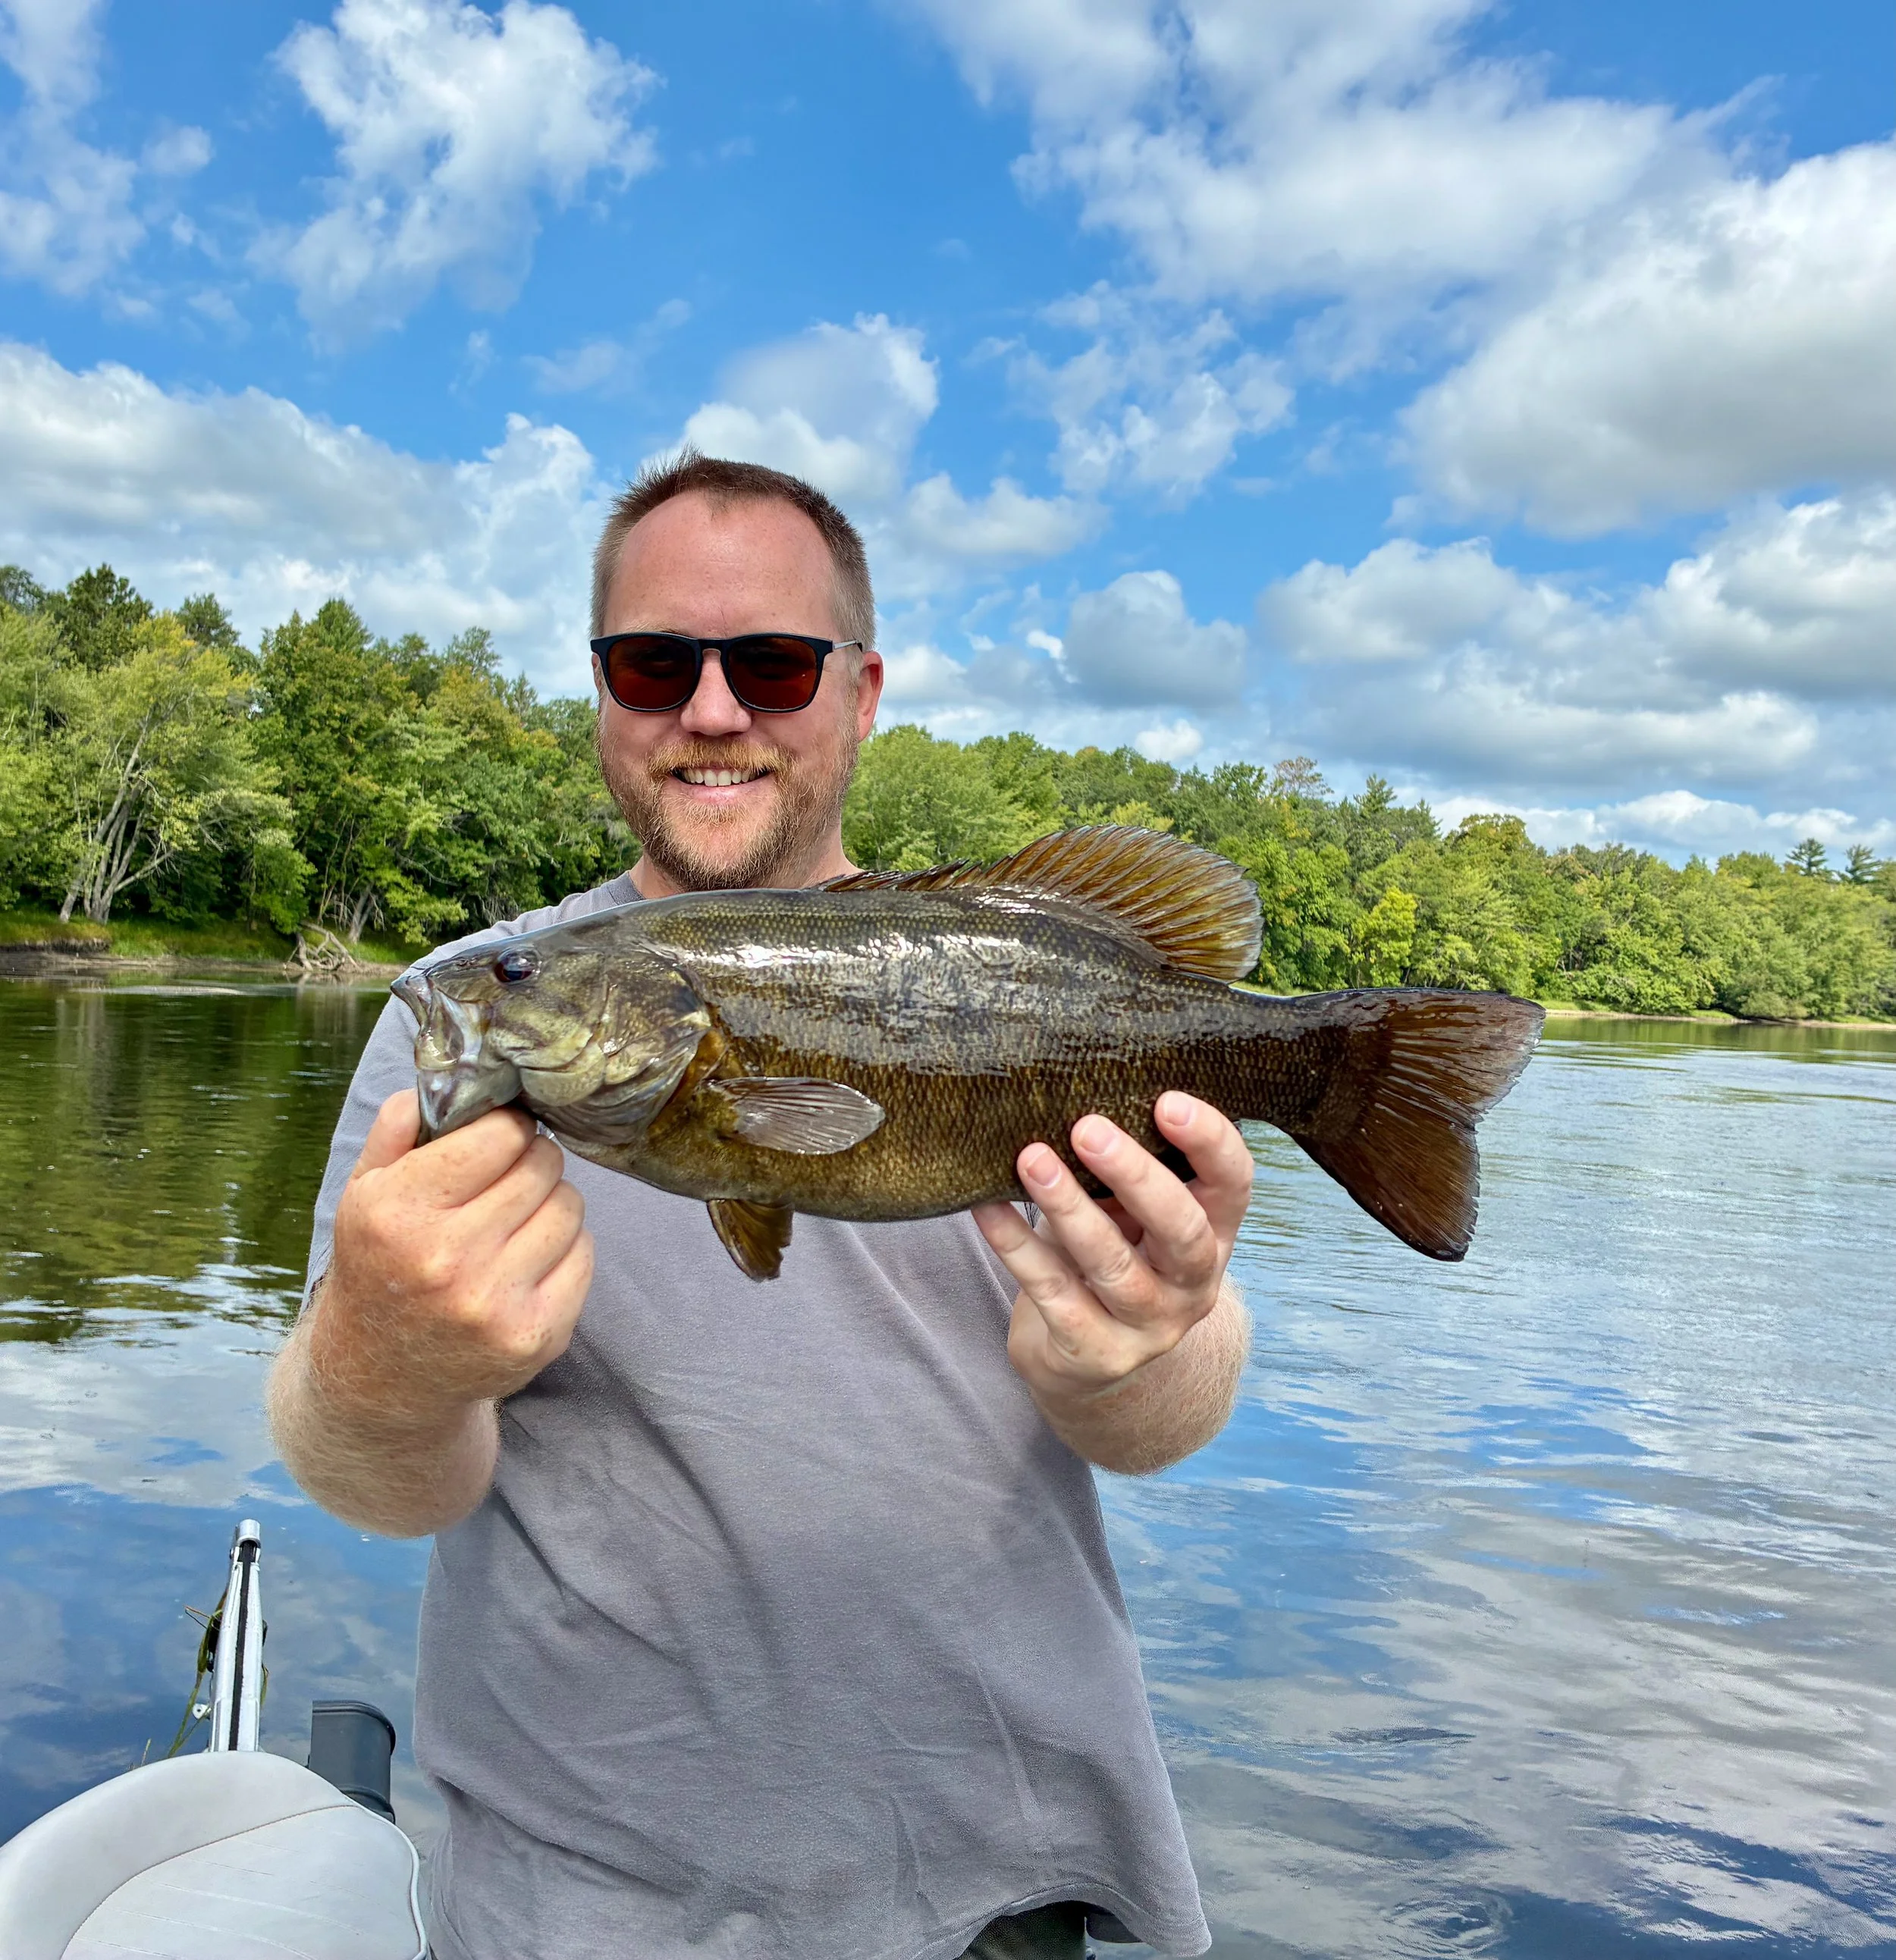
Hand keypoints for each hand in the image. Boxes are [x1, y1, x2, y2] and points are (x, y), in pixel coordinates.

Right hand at [312, 1090, 593, 1419]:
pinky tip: (528, 1260)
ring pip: (570, 1207)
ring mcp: (494, 1304)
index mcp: (399, 1213)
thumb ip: (399, 1127)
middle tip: (509, 1179)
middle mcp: (446, 1260)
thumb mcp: (364, 1192)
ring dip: (551, 1204)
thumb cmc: (380, 1265)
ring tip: (516, 1221)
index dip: (505, 1129)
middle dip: (532, 1161)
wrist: (381, 1376)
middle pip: (542, 1166)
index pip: (500, 1135)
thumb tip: (454, 1075)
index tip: (497, 1140)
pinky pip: (585, 1255)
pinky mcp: (536, 1337)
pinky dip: (566, 1248)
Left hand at [973, 1092, 1252, 1404]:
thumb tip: (1074, 1094)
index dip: (1211, 1141)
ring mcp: (1149, 1327)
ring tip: (1031, 1160)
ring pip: (1114, 1266)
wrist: (1086, 1360)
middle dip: (1135, 1176)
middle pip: (1182, 1230)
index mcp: (1213, 1234)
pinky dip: (1017, 1247)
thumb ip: (1123, 1170)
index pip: (1234, 1184)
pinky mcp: (1096, 1354)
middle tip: (1087, 1128)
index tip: (1167, 1101)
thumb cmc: (1110, 1254)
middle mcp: (1193, 1284)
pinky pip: (1053, 1294)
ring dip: (1069, 1207)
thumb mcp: (1129, 1213)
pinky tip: (987, 1209)